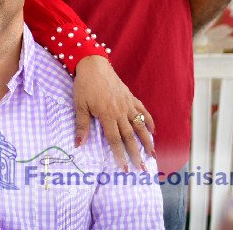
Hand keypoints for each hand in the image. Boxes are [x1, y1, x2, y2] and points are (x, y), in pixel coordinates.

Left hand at [72, 55, 154, 171]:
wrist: (93, 65)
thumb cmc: (84, 85)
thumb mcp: (79, 105)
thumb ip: (82, 125)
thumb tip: (79, 144)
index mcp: (107, 115)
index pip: (114, 139)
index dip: (120, 155)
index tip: (125, 168)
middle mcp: (120, 111)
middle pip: (130, 136)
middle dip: (136, 153)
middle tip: (142, 168)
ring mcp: (127, 104)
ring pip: (139, 125)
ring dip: (147, 140)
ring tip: (152, 154)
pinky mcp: (131, 97)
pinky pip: (142, 110)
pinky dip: (148, 120)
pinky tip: (153, 130)